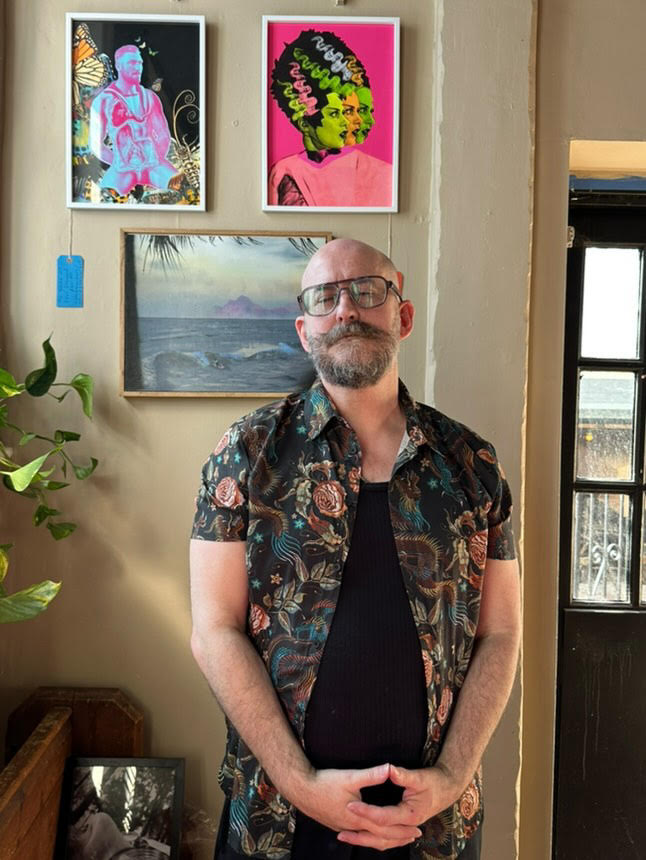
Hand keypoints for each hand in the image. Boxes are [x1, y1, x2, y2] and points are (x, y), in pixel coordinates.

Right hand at [297, 764, 422, 849]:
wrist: (301, 790)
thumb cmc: (325, 782)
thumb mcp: (350, 776)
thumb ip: (372, 775)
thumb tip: (390, 768)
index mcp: (358, 817)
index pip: (385, 828)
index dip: (402, 829)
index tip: (417, 828)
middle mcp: (352, 827)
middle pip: (380, 839)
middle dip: (398, 838)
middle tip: (414, 836)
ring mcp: (344, 828)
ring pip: (369, 840)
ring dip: (386, 840)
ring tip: (398, 838)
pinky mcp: (338, 825)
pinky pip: (359, 837)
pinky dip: (371, 838)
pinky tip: (372, 834)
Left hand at [341, 763, 462, 845]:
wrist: (447, 789)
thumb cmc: (434, 782)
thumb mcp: (419, 776)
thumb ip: (403, 775)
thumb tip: (389, 769)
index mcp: (410, 814)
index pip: (383, 816)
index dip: (366, 811)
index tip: (350, 804)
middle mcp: (407, 826)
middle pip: (380, 835)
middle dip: (360, 834)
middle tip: (340, 831)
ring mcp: (406, 829)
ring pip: (382, 842)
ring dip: (364, 840)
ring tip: (344, 836)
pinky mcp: (403, 827)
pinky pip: (386, 839)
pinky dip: (373, 839)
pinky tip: (361, 835)